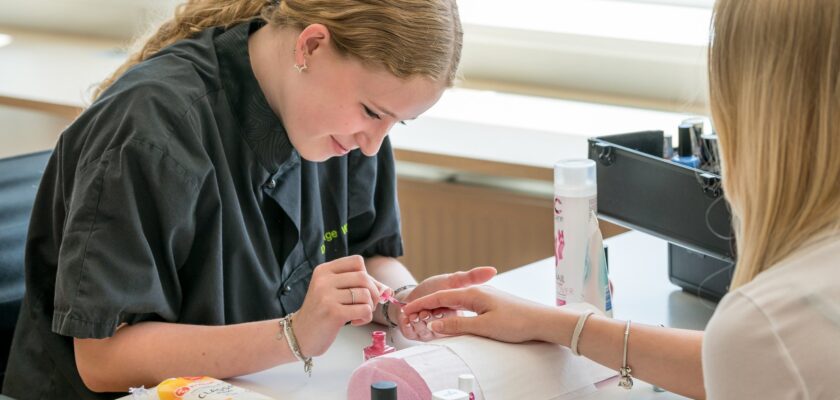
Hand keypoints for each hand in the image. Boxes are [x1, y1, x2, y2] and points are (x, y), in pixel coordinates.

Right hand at [293, 256, 386, 356]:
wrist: (299, 335)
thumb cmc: (321, 313)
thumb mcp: (333, 292)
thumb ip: (357, 286)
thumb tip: (387, 289)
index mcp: (324, 270)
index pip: (357, 261)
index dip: (367, 275)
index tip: (364, 290)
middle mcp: (324, 280)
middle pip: (364, 277)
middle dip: (373, 293)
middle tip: (366, 305)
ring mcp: (327, 296)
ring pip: (365, 294)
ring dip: (368, 307)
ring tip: (358, 314)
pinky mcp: (333, 313)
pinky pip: (364, 310)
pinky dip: (365, 317)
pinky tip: (354, 321)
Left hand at [394, 267, 496, 340]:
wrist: (411, 293)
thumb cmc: (433, 286)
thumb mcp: (454, 280)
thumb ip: (472, 277)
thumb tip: (493, 270)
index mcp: (457, 315)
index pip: (452, 317)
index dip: (441, 312)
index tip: (435, 309)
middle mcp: (445, 325)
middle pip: (438, 326)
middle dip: (428, 318)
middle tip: (421, 313)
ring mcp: (432, 331)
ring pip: (425, 331)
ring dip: (416, 321)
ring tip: (411, 313)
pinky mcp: (418, 335)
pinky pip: (413, 334)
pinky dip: (407, 324)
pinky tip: (406, 316)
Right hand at [402, 285, 558, 342]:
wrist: (542, 320)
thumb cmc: (516, 322)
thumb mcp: (483, 326)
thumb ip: (457, 325)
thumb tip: (435, 325)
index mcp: (472, 293)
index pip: (439, 297)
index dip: (421, 304)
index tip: (406, 310)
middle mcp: (477, 291)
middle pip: (445, 298)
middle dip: (427, 306)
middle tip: (411, 315)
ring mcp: (485, 296)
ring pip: (455, 302)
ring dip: (440, 309)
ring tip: (426, 317)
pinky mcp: (491, 304)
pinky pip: (465, 306)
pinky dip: (452, 311)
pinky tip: (451, 317)